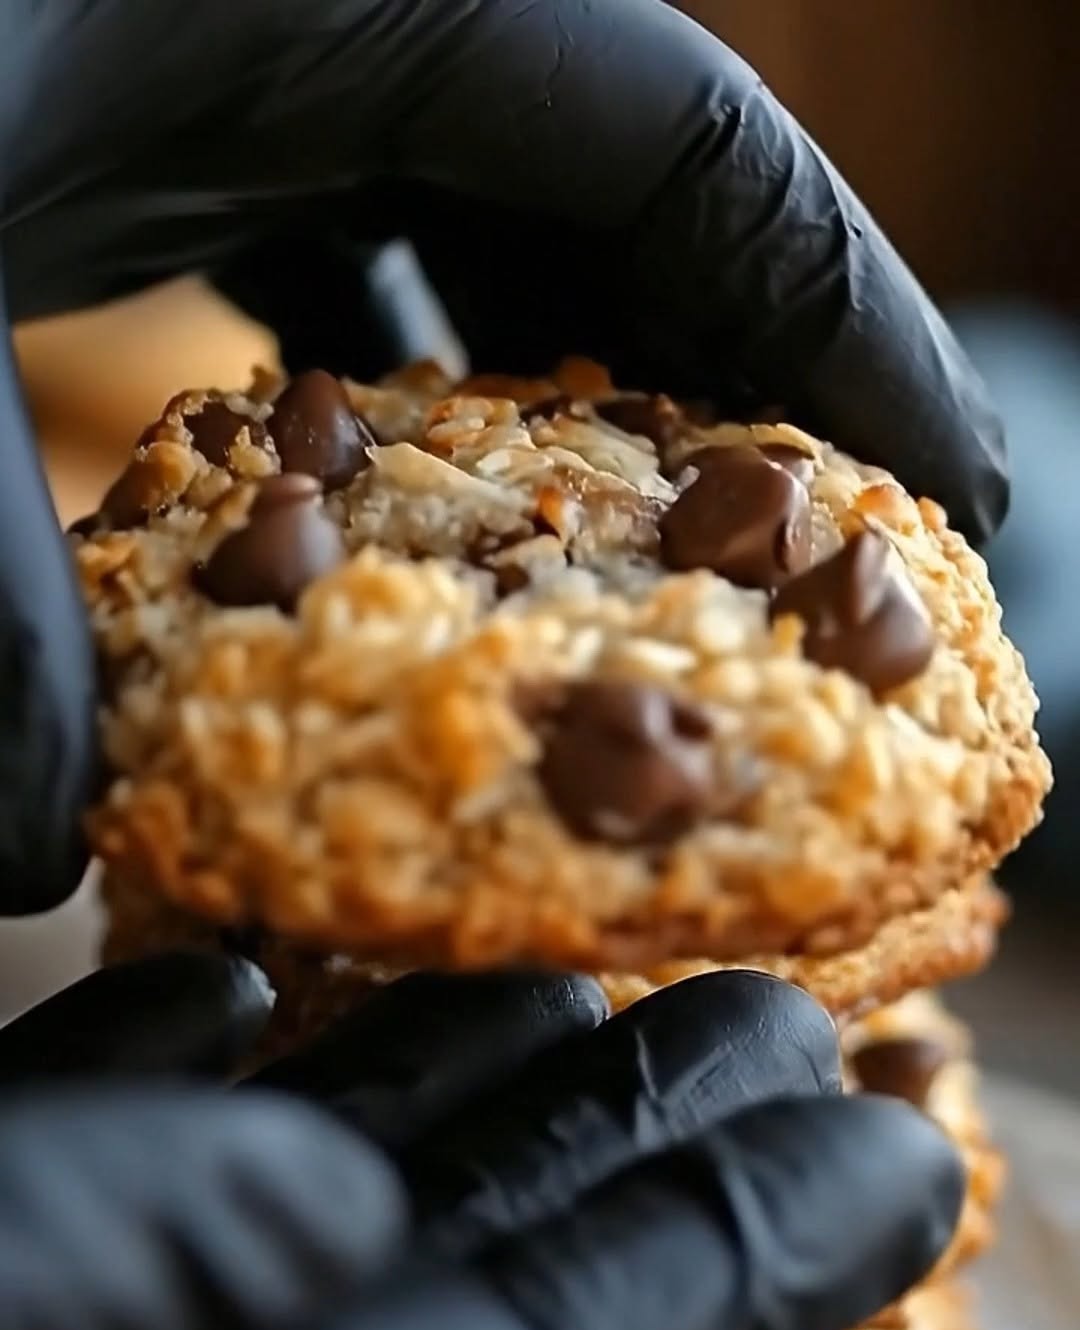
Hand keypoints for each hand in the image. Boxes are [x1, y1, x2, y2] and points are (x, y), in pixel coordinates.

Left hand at [0, 0, 1005, 913]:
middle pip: (615, 183)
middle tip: (806, 575)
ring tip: (629, 569)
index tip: (954, 504)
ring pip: (479, 212)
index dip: (847, 328)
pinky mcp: (145, 102)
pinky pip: (338, 228)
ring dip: (558, 384)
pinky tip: (388, 501)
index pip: (692, 148)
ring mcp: (231, 50)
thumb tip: (17, 849)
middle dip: (726, 371)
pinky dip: (393, 363)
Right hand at [0, 955, 961, 1329]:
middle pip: (419, 1295)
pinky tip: (225, 1000)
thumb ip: (139, 1275)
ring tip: (539, 991)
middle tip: (778, 1033)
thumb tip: (340, 1210)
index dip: (726, 1275)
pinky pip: (65, 1159)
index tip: (892, 1168)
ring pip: (250, 1218)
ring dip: (408, 1107)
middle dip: (614, 1164)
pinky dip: (162, 1080)